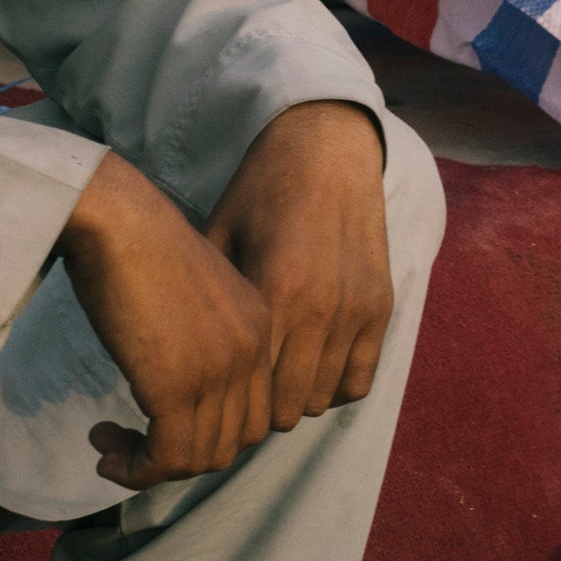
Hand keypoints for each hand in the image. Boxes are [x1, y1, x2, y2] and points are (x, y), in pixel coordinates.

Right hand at [55, 154, 274, 486]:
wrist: (114, 217)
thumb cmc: (134, 243)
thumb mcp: (187, 297)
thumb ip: (198, 339)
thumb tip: (172, 385)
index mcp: (260, 328)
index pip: (252, 413)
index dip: (208, 433)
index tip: (159, 426)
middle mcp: (251, 354)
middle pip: (233, 442)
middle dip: (183, 455)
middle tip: (132, 442)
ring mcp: (218, 372)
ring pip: (200, 458)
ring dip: (152, 466)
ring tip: (111, 447)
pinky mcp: (176, 387)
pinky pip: (166, 458)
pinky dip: (135, 468)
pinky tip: (104, 449)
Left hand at [207, 102, 393, 440]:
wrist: (326, 149)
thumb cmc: (260, 191)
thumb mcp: (219, 236)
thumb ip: (210, 298)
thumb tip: (179, 354)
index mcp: (274, 292)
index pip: (249, 388)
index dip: (225, 403)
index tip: (208, 398)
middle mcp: (321, 309)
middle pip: (285, 408)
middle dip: (258, 410)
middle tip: (238, 398)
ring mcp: (356, 311)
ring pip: (321, 400)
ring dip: (295, 398)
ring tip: (271, 382)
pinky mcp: (380, 307)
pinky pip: (359, 380)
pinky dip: (334, 386)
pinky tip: (309, 370)